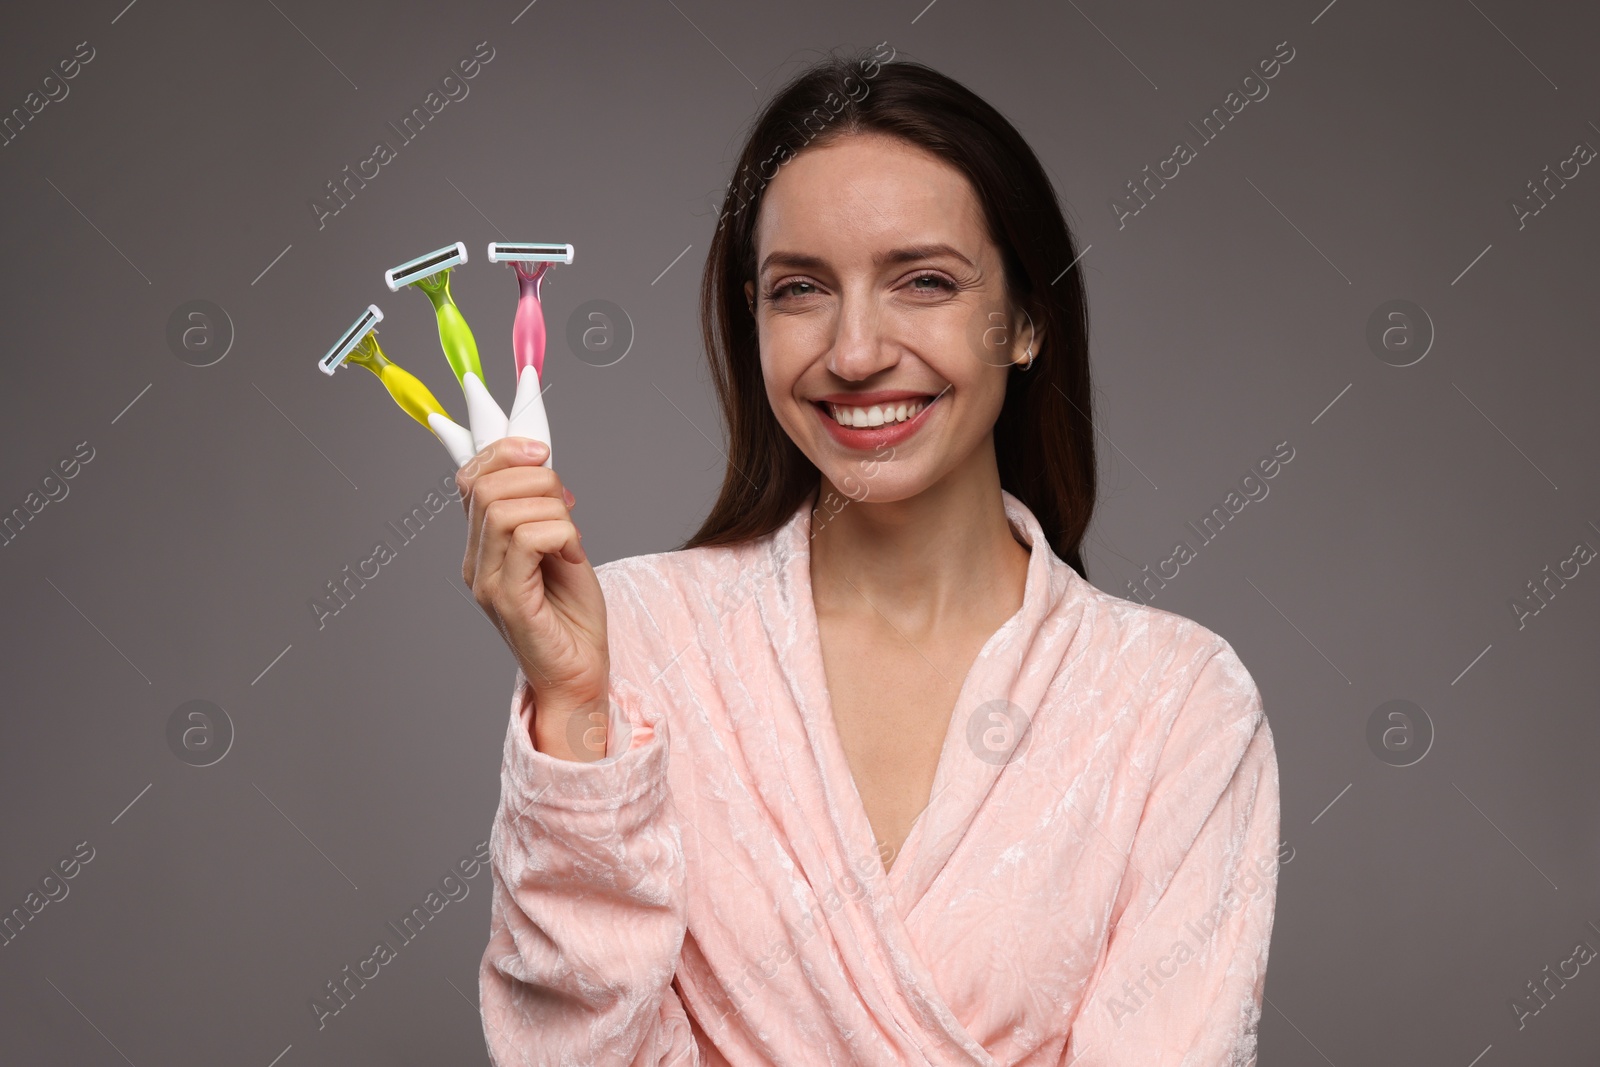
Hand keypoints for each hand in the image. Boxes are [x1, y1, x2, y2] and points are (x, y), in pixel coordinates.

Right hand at [457, 437, 608, 761]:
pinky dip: (561, 535)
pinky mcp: (509, 599)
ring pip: (507, 509)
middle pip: (487, 486)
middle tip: (568, 505)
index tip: (542, 451)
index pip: (470, 478)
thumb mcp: (561, 546)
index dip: (504, 451)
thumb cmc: (573, 616)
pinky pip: (528, 539)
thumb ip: (543, 509)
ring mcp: (488, 582)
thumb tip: (541, 462)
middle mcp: (476, 562)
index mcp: (482, 546)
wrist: (580, 674)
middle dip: (539, 480)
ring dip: (555, 511)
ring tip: (573, 539)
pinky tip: (573, 555)